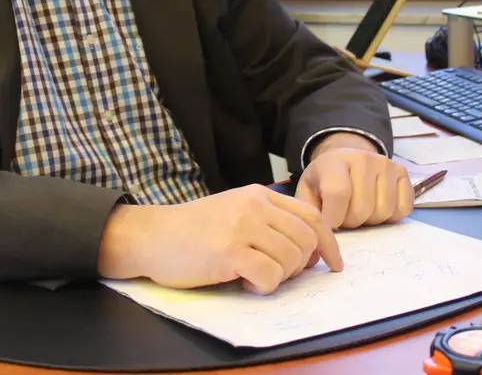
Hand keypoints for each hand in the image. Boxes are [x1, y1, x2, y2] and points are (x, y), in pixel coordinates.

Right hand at [98, 184, 343, 294]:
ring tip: (254, 277)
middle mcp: (254, 206)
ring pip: (291, 259)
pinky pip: (270, 275)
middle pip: (306, 239)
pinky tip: (245, 283)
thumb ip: (266, 220)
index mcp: (259, 195)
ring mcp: (241, 227)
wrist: (150, 236)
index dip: (328, 243)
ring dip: (280, 277)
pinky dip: (264, 287)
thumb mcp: (233, 211)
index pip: (312, 215)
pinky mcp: (228, 252)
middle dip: (302, 265)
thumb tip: (308, 249)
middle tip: (279, 274)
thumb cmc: (191, 230)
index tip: (332, 263)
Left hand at [296, 135, 413, 229]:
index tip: (331, 226)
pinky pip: (403, 209)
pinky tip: (377, 208)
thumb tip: (317, 255)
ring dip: (371, 221)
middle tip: (344, 217)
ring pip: (384, 211)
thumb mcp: (308, 194)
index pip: (338, 193)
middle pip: (362, 208)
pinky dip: (391, 217)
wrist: (345, 160)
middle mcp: (362, 158)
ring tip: (359, 211)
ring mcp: (385, 164)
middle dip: (351, 223)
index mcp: (334, 162)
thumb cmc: (324, 182)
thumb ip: (310, 218)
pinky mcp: (402, 172)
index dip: (334, 218)